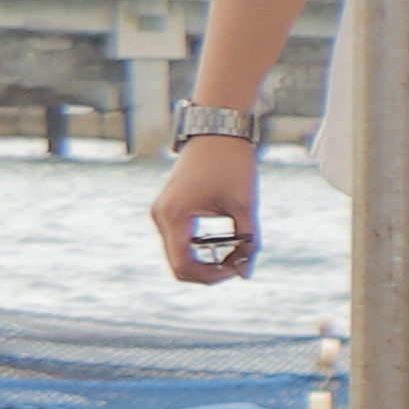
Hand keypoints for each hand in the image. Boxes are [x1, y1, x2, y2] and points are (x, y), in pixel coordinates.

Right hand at [153, 134, 263, 284]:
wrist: (217, 131)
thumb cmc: (232, 164)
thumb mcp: (245, 206)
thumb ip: (248, 242)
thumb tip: (246, 274)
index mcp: (174, 215)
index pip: (183, 265)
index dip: (210, 276)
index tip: (237, 270)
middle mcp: (160, 216)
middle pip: (177, 264)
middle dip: (208, 270)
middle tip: (239, 263)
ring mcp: (160, 212)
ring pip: (178, 253)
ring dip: (204, 259)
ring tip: (236, 250)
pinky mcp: (167, 208)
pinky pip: (179, 239)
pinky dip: (199, 247)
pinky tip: (224, 241)